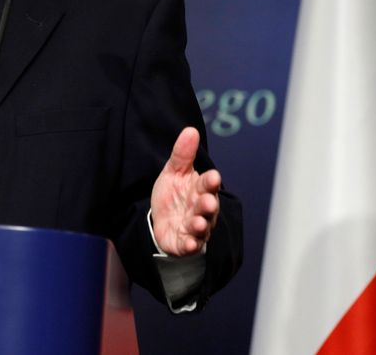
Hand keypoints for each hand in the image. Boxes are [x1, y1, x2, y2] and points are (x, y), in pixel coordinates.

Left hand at [150, 127, 221, 255]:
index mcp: (200, 189)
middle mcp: (201, 209)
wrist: (162, 221)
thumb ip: (182, 154)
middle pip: (208, 207)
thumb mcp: (174, 172)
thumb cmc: (174, 195)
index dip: (210, 181)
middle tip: (208, 202)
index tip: (213, 176)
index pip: (208, 184)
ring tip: (198, 224)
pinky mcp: (185, 242)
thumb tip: (190, 130)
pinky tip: (189, 243)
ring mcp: (195, 227)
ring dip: (201, 225)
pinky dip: (190, 245)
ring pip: (201, 227)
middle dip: (208, 205)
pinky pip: (190, 245)